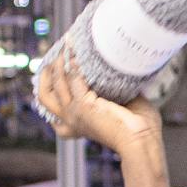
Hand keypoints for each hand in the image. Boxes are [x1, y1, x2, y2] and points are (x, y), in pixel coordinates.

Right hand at [34, 48, 161, 155]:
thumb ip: (116, 91)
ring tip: (68, 44)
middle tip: (56, 56)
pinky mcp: (83, 105)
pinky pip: (73, 77)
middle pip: (44, 96)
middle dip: (46, 74)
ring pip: (56, 84)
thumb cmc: (139, 129)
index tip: (59, 69)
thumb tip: (122, 70)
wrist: (142, 141)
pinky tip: (77, 50)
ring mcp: (75, 113)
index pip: (53, 109)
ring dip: (60, 62)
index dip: (52, 87)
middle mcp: (71, 121)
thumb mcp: (123, 106)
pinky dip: (74, 62)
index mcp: (78, 125)